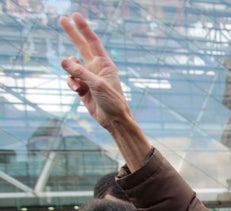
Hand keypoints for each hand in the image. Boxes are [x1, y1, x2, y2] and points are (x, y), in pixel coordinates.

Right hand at [59, 14, 128, 131]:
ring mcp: (88, 77)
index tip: (76, 16)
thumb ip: (80, 72)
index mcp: (105, 64)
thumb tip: (64, 61)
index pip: (93, 42)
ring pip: (71, 66)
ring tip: (80, 86)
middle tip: (62, 19)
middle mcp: (96, 68)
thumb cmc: (112, 101)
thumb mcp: (97, 85)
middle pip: (81, 46)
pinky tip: (79, 91)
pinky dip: (71, 84)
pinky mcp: (82, 87)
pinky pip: (70, 80)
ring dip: (71, 73)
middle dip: (72, 34)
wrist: (113, 120)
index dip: (84, 29)